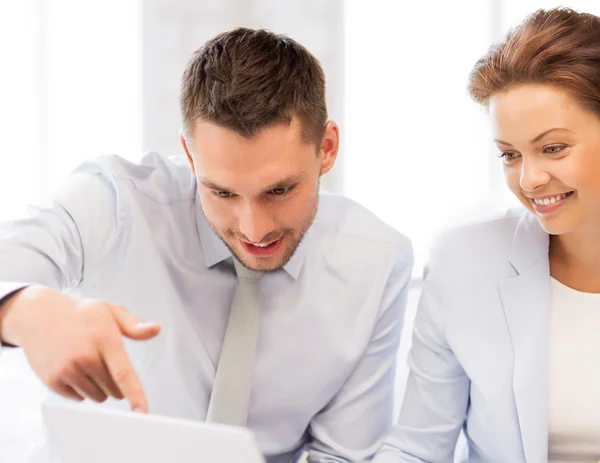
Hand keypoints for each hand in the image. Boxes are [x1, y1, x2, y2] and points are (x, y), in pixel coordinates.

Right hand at [0, 286, 159, 411]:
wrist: (40, 314)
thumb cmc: (82, 314)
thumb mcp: (110, 311)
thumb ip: (134, 325)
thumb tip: (156, 329)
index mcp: (104, 340)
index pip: (124, 374)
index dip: (135, 396)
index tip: (143, 413)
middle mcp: (85, 357)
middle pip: (114, 390)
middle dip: (116, 381)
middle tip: (104, 360)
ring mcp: (67, 370)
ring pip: (97, 397)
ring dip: (99, 387)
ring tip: (88, 362)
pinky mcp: (52, 380)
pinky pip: (79, 398)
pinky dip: (82, 389)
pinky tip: (74, 368)